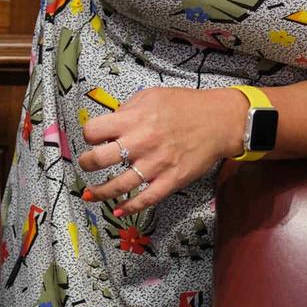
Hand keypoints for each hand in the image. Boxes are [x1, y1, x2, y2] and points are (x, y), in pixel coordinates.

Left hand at [76, 86, 243, 215]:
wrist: (220, 121)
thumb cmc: (185, 105)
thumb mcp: (152, 95)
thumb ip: (128, 109)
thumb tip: (110, 123)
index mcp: (134, 120)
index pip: (94, 130)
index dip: (89, 134)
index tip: (93, 137)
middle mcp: (141, 143)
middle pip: (99, 159)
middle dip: (86, 163)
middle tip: (86, 165)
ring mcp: (155, 164)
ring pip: (118, 185)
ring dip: (99, 192)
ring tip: (89, 194)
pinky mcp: (171, 180)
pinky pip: (146, 199)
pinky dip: (129, 208)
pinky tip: (118, 210)